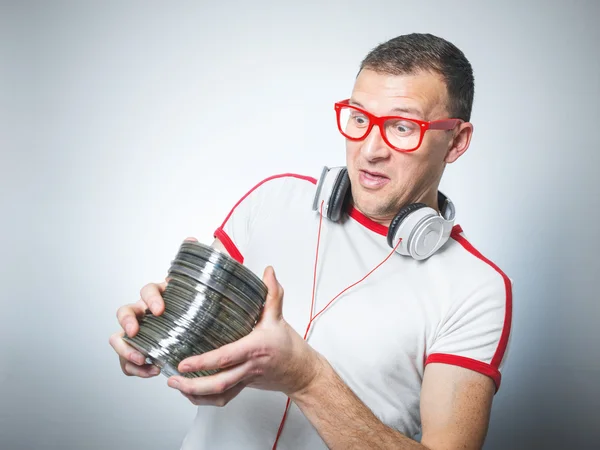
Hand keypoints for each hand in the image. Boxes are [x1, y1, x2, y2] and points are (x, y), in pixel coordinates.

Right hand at [108, 237, 196, 377]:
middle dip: (127, 324)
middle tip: (135, 334)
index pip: (147, 290)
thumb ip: (197, 264)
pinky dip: (135, 368)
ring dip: (126, 351)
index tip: (160, 310)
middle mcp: (144, 312)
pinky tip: (151, 371)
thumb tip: (191, 239)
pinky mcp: (141, 350)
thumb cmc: (194, 303)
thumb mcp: (198, 285)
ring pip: (120, 339)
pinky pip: (128, 361)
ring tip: (144, 361)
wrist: (197, 322)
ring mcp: (140, 332)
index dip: (150, 299)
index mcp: (158, 295)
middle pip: (124, 313)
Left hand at [167, 266, 324, 406]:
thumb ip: (272, 294)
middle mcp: (248, 367)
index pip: (226, 358)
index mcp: (254, 349)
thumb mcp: (278, 317)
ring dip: (195, 394)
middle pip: (219, 383)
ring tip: (176, 385)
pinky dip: (205, 399)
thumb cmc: (288, 346)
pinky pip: (223, 398)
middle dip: (193, 384)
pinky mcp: (243, 386)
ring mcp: (245, 379)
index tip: (184, 362)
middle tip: (173, 378)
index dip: (203, 362)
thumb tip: (268, 272)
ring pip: (219, 395)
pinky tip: (191, 392)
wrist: (300, 371)